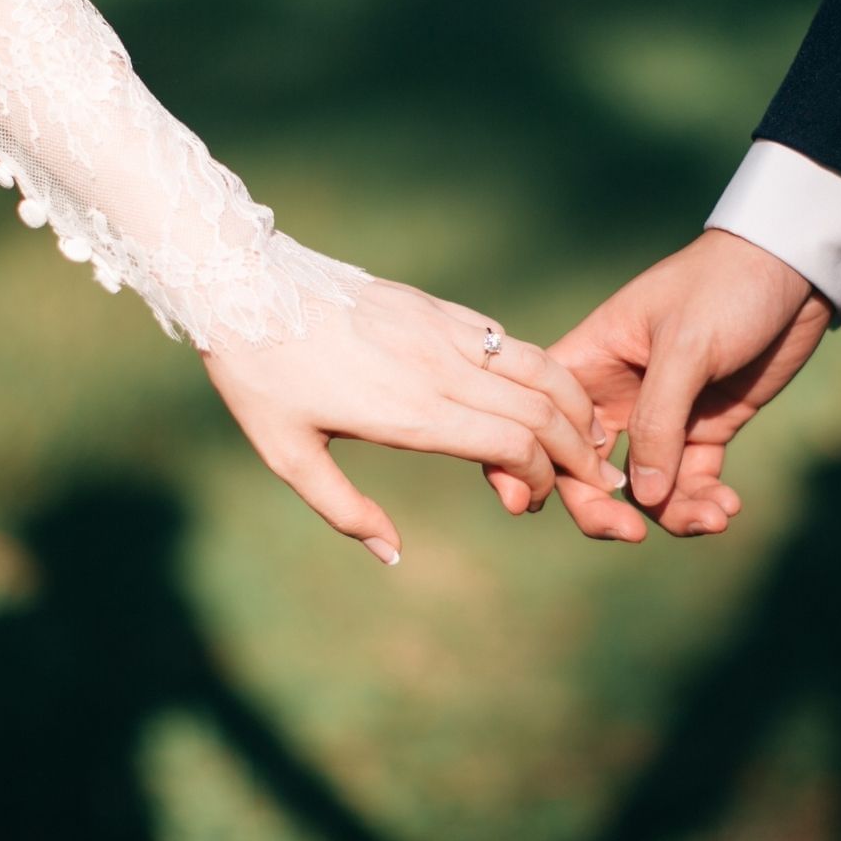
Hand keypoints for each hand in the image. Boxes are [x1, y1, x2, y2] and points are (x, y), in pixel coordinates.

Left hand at [203, 278, 626, 564]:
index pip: (512, 444)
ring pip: (538, 366)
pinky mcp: (436, 307)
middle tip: (597, 480)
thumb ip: (344, 510)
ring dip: (575, 405)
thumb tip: (392, 555)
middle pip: (542, 409)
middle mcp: (439, 368)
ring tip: (592, 436)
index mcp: (410, 411)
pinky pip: (506, 339)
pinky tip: (547, 392)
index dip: (538, 478)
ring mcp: (442, 331)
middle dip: (579, 451)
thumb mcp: (287, 456)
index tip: (528, 501)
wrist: (243, 285)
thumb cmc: (260, 377)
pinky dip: (541, 369)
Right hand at [518, 230, 831, 540]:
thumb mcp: (686, 346)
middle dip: (604, 509)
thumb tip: (641, 497)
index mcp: (588, 362)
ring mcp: (660, 417)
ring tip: (713, 518)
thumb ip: (658, 421)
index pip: (542, 422)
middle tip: (633, 534)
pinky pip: (690, 482)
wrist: (795, 269)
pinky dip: (703, 501)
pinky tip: (727, 508)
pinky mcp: (704, 428)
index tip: (538, 504)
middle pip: (585, 470)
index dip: (531, 465)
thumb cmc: (725, 287)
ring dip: (671, 513)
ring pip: (644, 488)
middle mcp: (614, 396)